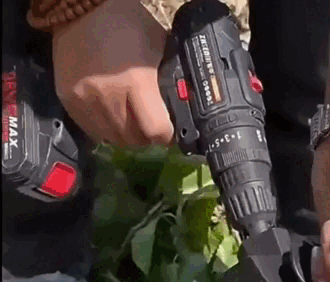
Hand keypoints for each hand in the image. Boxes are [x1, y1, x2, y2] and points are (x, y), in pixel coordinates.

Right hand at [52, 0, 173, 147]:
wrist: (79, 7)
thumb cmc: (125, 23)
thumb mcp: (157, 48)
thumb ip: (167, 79)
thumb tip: (180, 105)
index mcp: (136, 82)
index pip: (156, 130)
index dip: (166, 136)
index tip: (168, 133)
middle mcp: (109, 97)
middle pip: (134, 140)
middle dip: (146, 137)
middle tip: (150, 127)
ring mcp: (86, 101)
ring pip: (113, 139)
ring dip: (126, 136)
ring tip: (131, 124)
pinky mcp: (69, 101)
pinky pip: (92, 131)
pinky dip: (106, 130)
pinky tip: (112, 117)